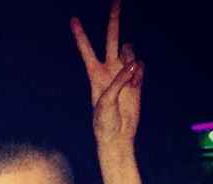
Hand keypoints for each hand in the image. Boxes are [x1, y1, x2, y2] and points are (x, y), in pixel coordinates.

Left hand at [70, 0, 143, 144]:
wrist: (118, 135)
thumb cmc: (104, 122)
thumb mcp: (106, 102)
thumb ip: (119, 81)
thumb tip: (134, 63)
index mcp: (94, 74)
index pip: (86, 49)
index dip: (80, 34)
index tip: (73, 19)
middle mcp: (108, 69)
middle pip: (112, 37)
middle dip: (114, 18)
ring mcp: (123, 72)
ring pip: (130, 51)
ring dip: (131, 61)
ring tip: (127, 81)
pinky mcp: (137, 79)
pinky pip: (141, 66)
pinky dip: (140, 73)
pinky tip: (135, 86)